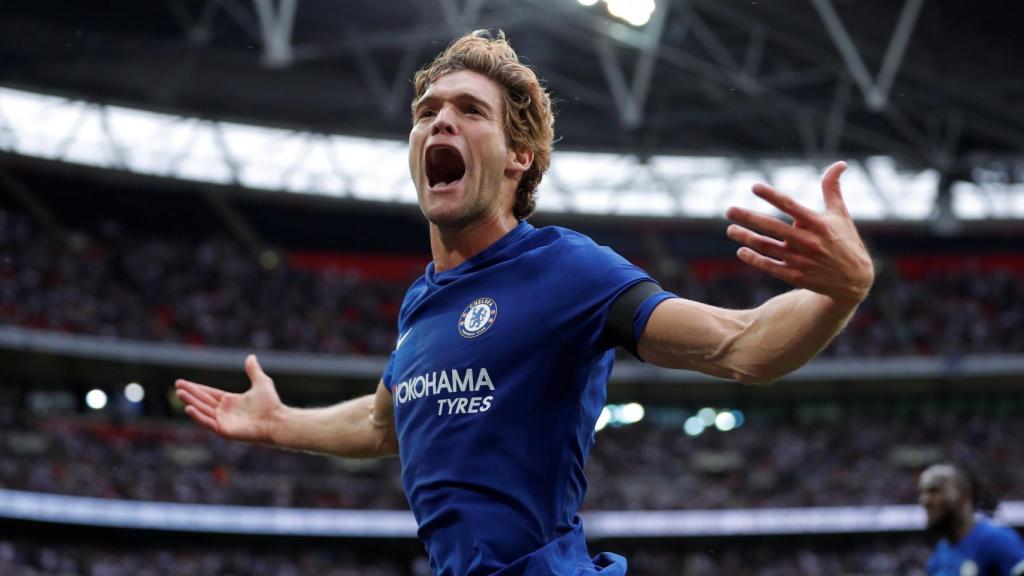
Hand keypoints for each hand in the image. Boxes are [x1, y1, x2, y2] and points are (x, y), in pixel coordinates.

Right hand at [175, 354, 282, 443]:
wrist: (278, 420)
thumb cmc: (271, 404)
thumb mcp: (261, 382)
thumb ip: (253, 370)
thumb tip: (251, 357)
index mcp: (230, 401)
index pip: (209, 393)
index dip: (196, 388)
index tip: (182, 382)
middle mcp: (225, 412)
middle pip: (203, 401)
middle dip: (190, 394)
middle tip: (177, 386)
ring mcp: (224, 422)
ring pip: (203, 411)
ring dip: (191, 403)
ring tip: (180, 394)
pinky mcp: (225, 431)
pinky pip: (208, 423)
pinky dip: (198, 417)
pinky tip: (189, 408)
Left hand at [724, 161, 874, 307]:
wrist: (854, 281)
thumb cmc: (845, 241)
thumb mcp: (841, 214)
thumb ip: (832, 189)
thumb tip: (840, 163)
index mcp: (817, 223)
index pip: (790, 205)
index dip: (771, 195)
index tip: (754, 187)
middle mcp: (807, 241)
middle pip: (772, 227)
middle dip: (748, 217)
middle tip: (729, 210)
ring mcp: (800, 260)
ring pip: (767, 247)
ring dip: (746, 238)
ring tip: (731, 230)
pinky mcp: (795, 275)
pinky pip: (769, 266)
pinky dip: (754, 259)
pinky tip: (741, 251)